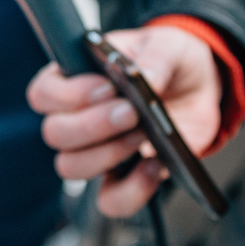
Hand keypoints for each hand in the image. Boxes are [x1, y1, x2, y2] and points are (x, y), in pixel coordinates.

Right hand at [26, 26, 220, 217]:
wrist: (200, 90)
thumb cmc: (170, 61)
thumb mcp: (169, 45)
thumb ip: (156, 57)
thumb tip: (145, 78)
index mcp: (76, 78)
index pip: (44, 93)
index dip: (67, 95)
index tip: (106, 87)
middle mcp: (77, 117)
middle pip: (55, 134)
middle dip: (92, 125)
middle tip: (130, 112)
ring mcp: (97, 151)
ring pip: (71, 167)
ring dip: (107, 155)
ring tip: (142, 136)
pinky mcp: (123, 177)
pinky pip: (110, 200)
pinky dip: (131, 191)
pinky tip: (154, 167)